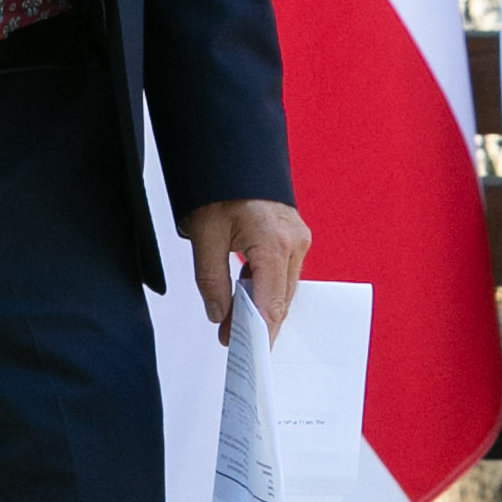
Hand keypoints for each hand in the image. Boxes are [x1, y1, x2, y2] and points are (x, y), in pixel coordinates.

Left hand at [180, 197, 310, 341]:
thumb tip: (219, 315)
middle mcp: (294, 242)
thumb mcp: (204, 234)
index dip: (258, 333)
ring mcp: (297, 237)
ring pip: (282, 286)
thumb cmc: (218, 185)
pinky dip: (264, 286)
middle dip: (257, 324)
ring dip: (260, 304)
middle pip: (280, 298)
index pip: (271, 304)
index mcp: (275, 243)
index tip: (245, 352)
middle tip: (231, 342)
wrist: (231, 149)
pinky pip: (282, 270)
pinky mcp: (292, 233)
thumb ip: (211, 280)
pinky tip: (243, 295)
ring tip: (231, 322)